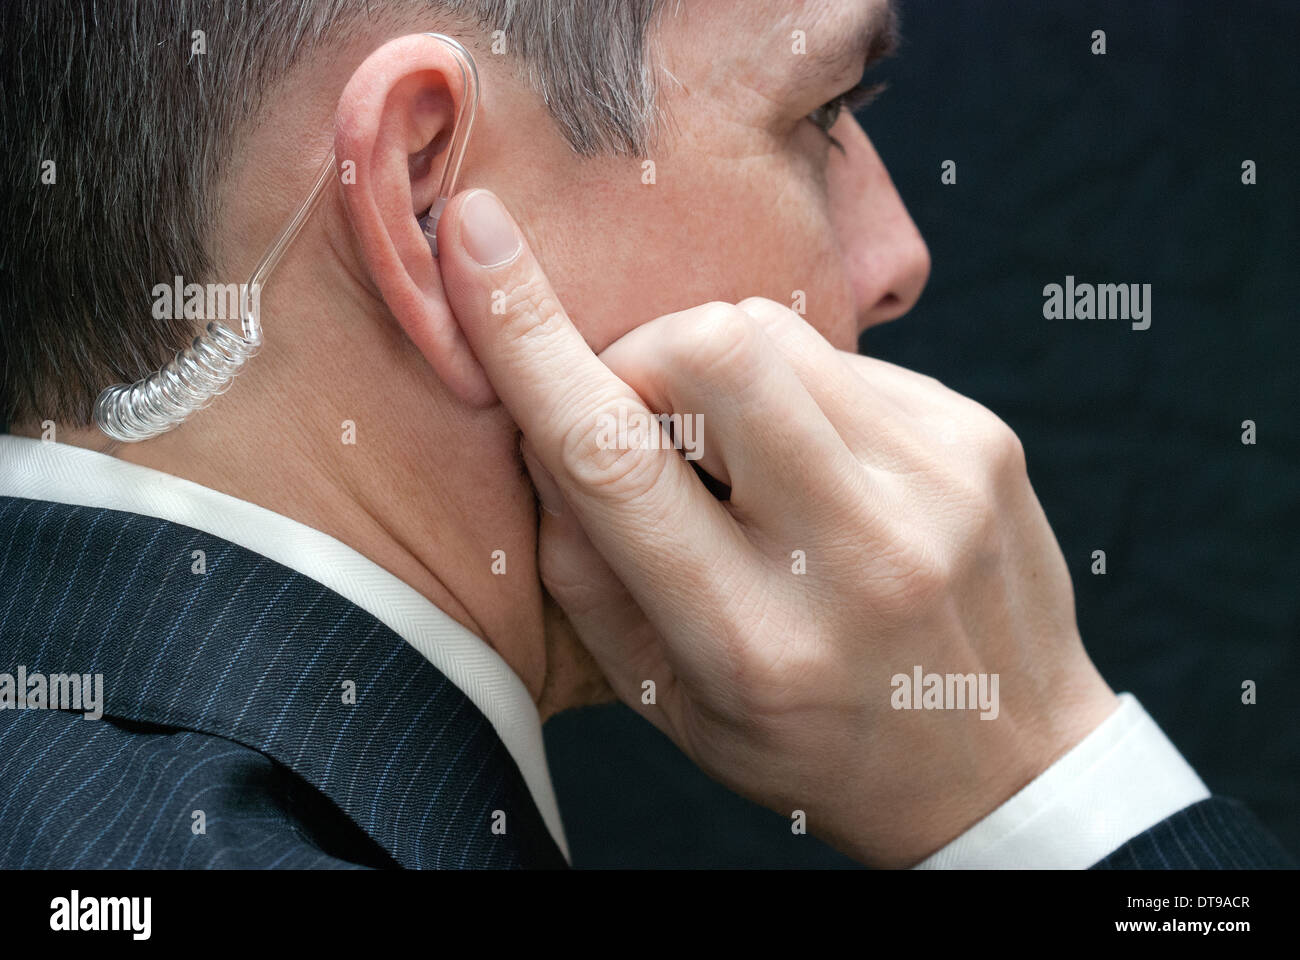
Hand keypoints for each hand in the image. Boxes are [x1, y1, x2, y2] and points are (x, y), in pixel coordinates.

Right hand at [437, 189, 1118, 866]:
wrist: (1005, 764)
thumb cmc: (813, 740)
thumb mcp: (670, 701)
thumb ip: (585, 571)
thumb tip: (545, 427)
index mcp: (751, 643)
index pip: (613, 460)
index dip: (528, 339)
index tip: (475, 236)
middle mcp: (856, 557)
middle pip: (714, 349)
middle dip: (646, 356)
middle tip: (652, 420)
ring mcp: (936, 486)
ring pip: (776, 332)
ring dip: (723, 376)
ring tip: (749, 463)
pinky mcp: (981, 440)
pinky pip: (845, 358)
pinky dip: (801, 395)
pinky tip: (824, 470)